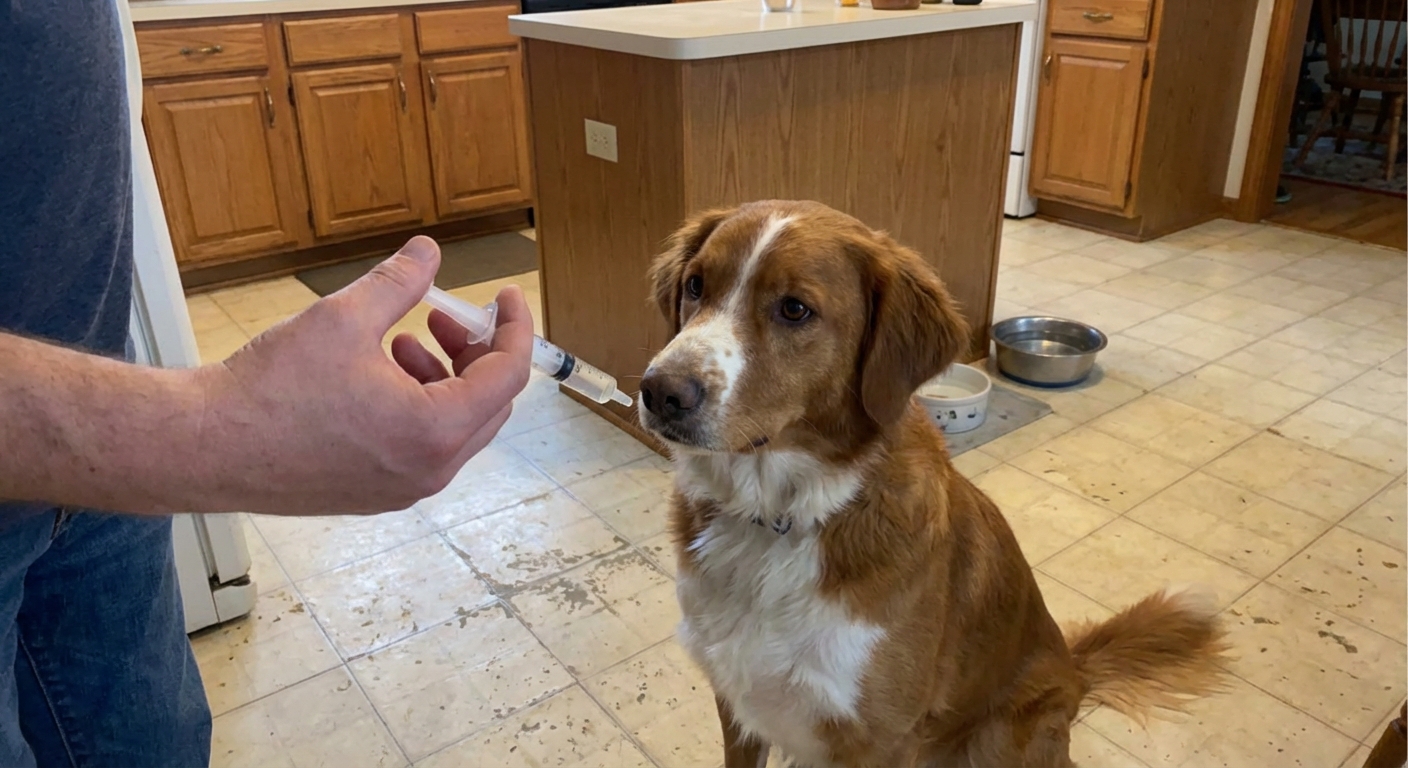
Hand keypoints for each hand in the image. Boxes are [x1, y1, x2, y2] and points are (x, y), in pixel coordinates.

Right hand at [196, 236, 532, 514]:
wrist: (206, 447)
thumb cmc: (271, 389)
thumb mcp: (343, 318)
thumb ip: (399, 282)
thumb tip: (429, 252)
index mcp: (435, 431)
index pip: (508, 375)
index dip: (514, 327)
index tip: (506, 296)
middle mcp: (430, 470)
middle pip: (490, 403)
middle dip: (476, 352)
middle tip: (442, 316)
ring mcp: (404, 489)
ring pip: (457, 427)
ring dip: (444, 377)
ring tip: (402, 340)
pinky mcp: (377, 494)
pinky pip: (423, 447)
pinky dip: (420, 406)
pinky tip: (378, 374)